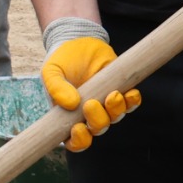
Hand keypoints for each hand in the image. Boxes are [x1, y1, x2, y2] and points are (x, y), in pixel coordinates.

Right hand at [40, 19, 139, 152]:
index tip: (78, 128)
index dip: (79, 141)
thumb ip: (55, 88)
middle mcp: (88, 115)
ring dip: (115, 110)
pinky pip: (130, 104)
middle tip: (91, 103)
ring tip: (113, 94)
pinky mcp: (120, 92)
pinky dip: (132, 101)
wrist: (78, 41)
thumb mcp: (51, 72)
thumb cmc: (61, 60)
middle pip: (97, 130)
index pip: (74, 141)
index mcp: (67, 116)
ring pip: (115, 118)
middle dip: (97, 121)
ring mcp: (105, 105)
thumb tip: (71, 105)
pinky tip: (129, 92)